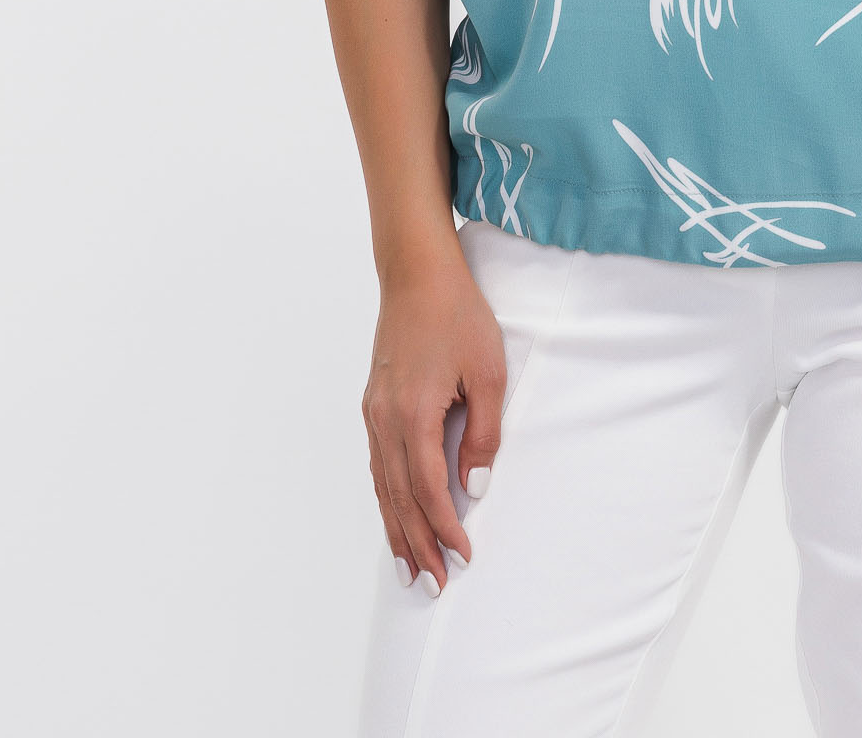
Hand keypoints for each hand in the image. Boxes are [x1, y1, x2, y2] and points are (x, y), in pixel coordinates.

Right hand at [361, 240, 507, 593]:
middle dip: (419, 545)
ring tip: (411, 571)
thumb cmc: (457, 315)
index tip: (464, 556)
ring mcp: (374, 414)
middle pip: (399, 498)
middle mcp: (385, 420)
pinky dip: (386, 500)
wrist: (416, 274)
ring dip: (397, 531)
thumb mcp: (488, 371)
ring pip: (382, 488)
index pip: (428, 488)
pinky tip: (395, 519)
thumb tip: (474, 484)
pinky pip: (377, 467)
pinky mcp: (373, 406)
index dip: (446, 527)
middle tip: (435, 586)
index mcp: (414, 412)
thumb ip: (484, 432)